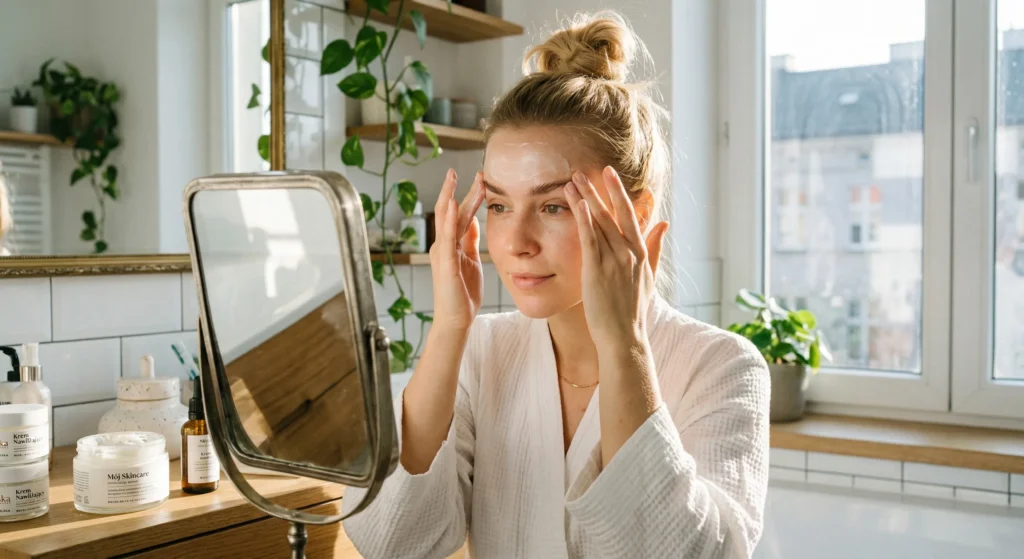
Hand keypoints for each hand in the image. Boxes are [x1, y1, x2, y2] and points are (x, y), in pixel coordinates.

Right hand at [430, 169, 485, 331]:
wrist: (456, 319)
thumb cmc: (463, 293)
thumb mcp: (471, 260)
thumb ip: (469, 241)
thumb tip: (473, 221)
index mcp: (450, 244)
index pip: (461, 213)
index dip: (471, 195)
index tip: (483, 179)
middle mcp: (442, 245)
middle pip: (450, 210)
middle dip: (460, 189)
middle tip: (474, 170)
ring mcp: (441, 253)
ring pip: (446, 218)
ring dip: (452, 196)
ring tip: (455, 176)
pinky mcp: (444, 263)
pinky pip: (447, 237)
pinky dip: (450, 220)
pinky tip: (454, 203)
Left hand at [565, 167, 669, 348]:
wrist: (625, 337)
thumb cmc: (633, 311)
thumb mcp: (650, 277)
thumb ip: (656, 248)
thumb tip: (665, 224)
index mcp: (641, 253)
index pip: (630, 216)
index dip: (619, 193)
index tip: (609, 174)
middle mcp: (630, 253)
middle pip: (614, 213)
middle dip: (602, 188)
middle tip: (589, 168)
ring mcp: (615, 260)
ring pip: (599, 221)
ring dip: (586, 198)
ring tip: (572, 180)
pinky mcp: (598, 270)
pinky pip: (590, 239)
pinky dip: (583, 219)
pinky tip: (576, 203)